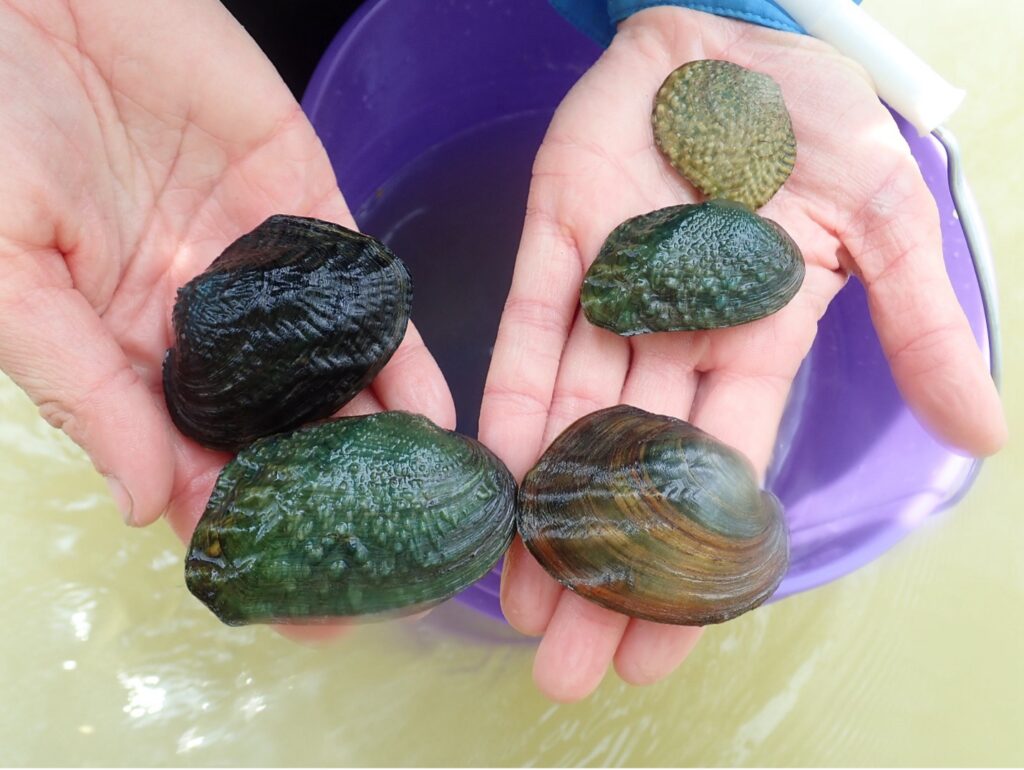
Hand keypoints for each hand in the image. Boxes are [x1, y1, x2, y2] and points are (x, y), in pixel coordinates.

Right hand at [0, 2, 453, 557]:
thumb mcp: (0, 269)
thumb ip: (78, 385)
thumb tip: (143, 503)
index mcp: (119, 352)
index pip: (189, 470)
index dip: (241, 538)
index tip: (296, 610)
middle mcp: (197, 324)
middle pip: (277, 437)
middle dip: (327, 509)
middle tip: (385, 580)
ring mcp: (256, 266)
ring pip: (330, 374)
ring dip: (376, 444)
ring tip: (426, 512)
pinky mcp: (302, 200)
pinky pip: (361, 292)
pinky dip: (397, 352)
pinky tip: (433, 411)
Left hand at [479, 7, 1005, 700]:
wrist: (733, 40)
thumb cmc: (816, 121)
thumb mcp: (889, 220)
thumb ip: (919, 325)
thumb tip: (982, 435)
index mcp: (756, 343)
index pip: (718, 474)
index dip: (687, 562)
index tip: (654, 649)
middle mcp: (674, 338)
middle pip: (633, 471)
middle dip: (600, 569)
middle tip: (566, 666)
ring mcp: (610, 295)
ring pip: (573, 423)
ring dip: (545, 513)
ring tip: (519, 606)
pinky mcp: (555, 243)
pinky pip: (531, 335)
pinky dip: (514, 406)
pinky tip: (496, 483)